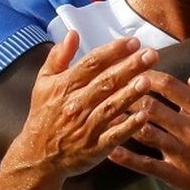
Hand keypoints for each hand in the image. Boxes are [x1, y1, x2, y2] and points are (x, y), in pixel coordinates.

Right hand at [11, 32, 156, 179]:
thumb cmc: (44, 114)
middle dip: (130, 67)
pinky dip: (128, 127)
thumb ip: (58, 57)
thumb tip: (72, 33)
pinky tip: (144, 116)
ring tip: (148, 80)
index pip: (91, 64)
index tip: (133, 42)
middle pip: (105, 82)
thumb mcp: (44, 82)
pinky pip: (113, 136)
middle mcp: (75, 105)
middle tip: (151, 54)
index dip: (113, 51)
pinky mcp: (94, 148)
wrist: (37, 156)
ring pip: (111, 107)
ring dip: (130, 94)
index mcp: (64, 86)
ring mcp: (85, 128)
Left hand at [108, 73, 189, 189]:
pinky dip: (127, 158)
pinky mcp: (178, 177)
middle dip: (130, 96)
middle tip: (114, 91)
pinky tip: (111, 150)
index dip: (148, 75)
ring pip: (144, 133)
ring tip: (107, 114)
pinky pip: (147, 166)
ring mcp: (183, 154)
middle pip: (150, 106)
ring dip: (124, 122)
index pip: (169, 86)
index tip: (135, 70)